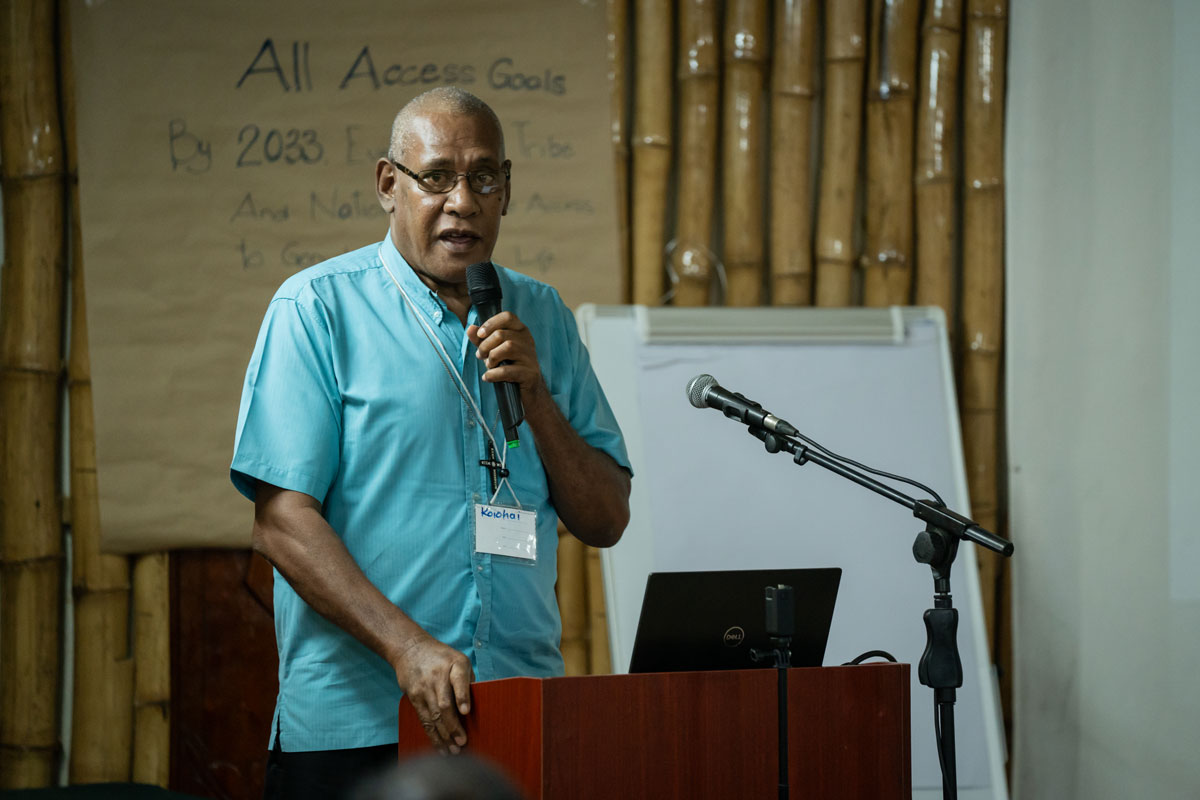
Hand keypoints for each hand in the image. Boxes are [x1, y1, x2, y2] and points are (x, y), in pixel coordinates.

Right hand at [393, 633, 473, 753]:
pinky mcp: (414, 697)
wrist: (410, 648)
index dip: (462, 696)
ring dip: (443, 736)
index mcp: (454, 664)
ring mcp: (423, 688)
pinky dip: (432, 734)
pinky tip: (439, 746)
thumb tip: (474, 706)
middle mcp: (437, 676)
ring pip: (433, 716)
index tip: (466, 711)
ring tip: (453, 751)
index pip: (459, 679)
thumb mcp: (459, 660)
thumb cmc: (441, 657)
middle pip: (444, 704)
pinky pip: (424, 719)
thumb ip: (467, 680)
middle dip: (453, 726)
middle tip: (462, 743)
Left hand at [467, 311, 549, 407]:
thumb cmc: (510, 366)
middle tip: (481, 356)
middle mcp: (528, 341)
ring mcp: (530, 357)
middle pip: (501, 334)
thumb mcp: (494, 350)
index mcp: (520, 331)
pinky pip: (507, 370)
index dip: (491, 323)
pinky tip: (488, 377)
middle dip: (485, 346)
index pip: (507, 317)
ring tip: (489, 366)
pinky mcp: (530, 373)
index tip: (480, 335)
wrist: (528, 389)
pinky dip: (493, 374)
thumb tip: (470, 328)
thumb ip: (482, 339)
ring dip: (491, 358)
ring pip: (507, 347)